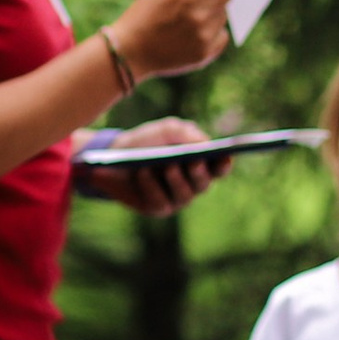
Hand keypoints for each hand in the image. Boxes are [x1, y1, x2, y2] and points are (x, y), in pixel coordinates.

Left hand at [81, 116, 232, 215]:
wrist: (113, 156)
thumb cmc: (147, 141)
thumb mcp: (166, 131)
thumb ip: (186, 133)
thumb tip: (205, 145)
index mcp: (201, 166)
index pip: (219, 169)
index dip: (224, 165)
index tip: (225, 156)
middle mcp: (192, 186)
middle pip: (204, 184)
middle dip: (199, 173)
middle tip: (194, 161)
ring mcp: (175, 199)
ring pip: (184, 194)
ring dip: (176, 179)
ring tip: (168, 166)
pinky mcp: (157, 208)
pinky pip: (159, 201)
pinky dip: (151, 185)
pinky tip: (143, 173)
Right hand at [111, 0, 231, 78]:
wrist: (130, 51)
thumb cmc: (145, 13)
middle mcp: (199, 13)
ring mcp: (204, 34)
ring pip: (224, 13)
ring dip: (213, 11)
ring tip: (188, 17)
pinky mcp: (207, 52)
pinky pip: (223, 33)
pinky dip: (213, 31)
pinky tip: (192, 33)